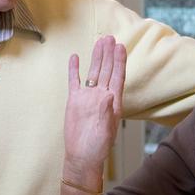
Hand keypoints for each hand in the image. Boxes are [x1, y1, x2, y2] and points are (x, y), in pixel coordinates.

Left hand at [63, 35, 125, 185]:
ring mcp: (86, 97)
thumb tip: (111, 93)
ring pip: (94, 71)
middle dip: (108, 53)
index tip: (120, 47)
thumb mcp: (113, 123)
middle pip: (105, 70)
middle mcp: (100, 96)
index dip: (119, 60)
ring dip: (97, 56)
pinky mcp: (73, 101)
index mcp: (113, 101)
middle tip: (110, 38)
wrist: (83, 156)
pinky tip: (74, 56)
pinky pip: (73, 81)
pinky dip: (73, 68)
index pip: (117, 75)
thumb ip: (111, 106)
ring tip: (101, 42)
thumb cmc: (100, 143)